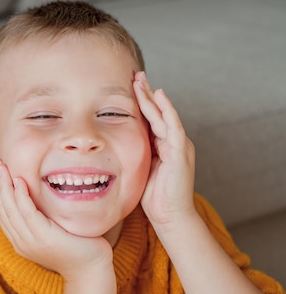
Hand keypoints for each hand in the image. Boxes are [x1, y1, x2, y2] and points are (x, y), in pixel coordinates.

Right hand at [0, 161, 112, 277]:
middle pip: (2, 209)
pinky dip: (21, 196)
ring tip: (3, 168)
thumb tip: (37, 194)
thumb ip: (41, 218)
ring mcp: (31, 241)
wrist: (90, 269)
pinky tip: (19, 181)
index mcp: (20, 241)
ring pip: (10, 210)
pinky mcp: (44, 238)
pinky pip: (27, 214)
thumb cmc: (77, 247)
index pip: (2, 213)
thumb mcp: (52, 231)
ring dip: (4, 186)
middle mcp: (21, 242)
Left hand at [133, 71, 195, 230]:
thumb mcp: (139, 171)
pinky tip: (159, 96)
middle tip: (135, 75)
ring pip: (165, 115)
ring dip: (152, 97)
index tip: (128, 88)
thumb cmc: (154, 199)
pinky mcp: (181, 153)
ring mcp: (179, 147)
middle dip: (146, 94)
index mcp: (163, 147)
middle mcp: (173, 143)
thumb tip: (112, 148)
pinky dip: (166, 110)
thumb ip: (134, 156)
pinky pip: (174, 126)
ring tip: (141, 80)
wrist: (171, 218)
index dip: (141, 103)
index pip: (151, 120)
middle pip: (158, 113)